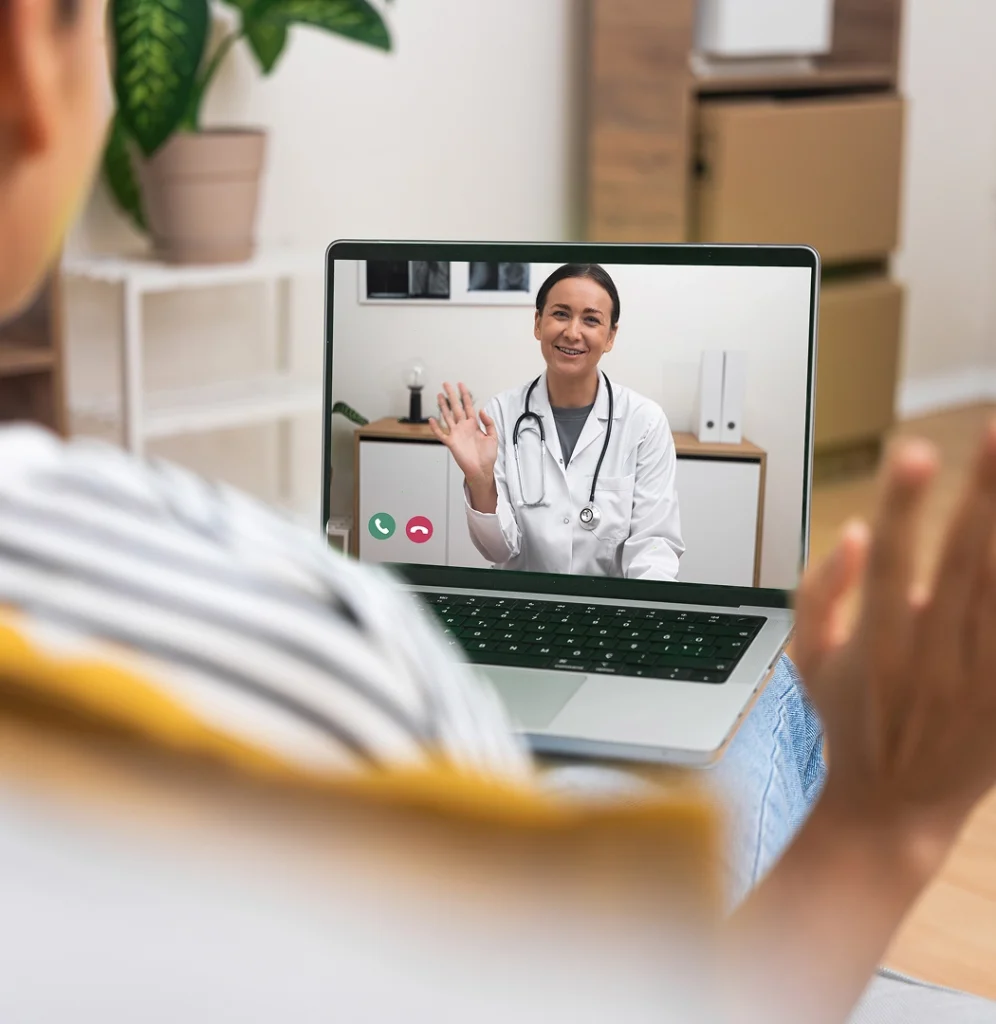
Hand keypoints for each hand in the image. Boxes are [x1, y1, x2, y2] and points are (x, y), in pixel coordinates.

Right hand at [428, 382, 497, 487]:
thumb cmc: (487, 456)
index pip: (468, 406)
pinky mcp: (451, 443)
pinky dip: (435, 428)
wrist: (482, 469)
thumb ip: (489, 422)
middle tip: (446, 384)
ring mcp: (456, 434)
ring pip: (447, 416)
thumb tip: (482, 410)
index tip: (461, 385)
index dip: (464, 395)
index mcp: (474, 425)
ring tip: (439, 395)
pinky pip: (441, 434)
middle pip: (456, 407)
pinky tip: (432, 420)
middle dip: (451, 395)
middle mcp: (463, 427)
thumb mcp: (493, 436)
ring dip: (443, 406)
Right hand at [793, 420, 995, 862]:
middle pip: (964, 560)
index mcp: (875, 640)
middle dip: (985, 491)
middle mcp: (930, 654)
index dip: (903, 505)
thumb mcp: (805, 659)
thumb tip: (855, 531)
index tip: (915, 448)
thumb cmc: (844, 722)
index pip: (890, 560)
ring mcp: (978, 677)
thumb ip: (819, 591)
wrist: (890, 807)